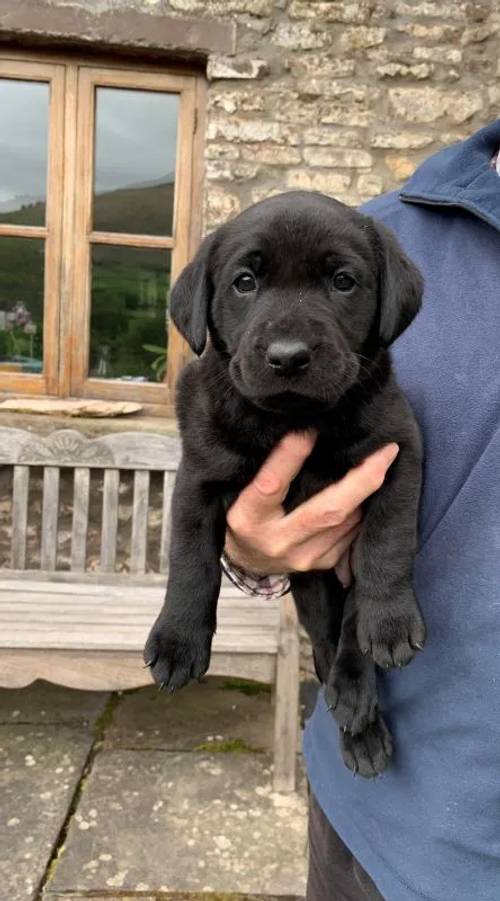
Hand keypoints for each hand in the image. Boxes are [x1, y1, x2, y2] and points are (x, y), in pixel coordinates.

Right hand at [225, 433, 398, 580]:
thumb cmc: (248, 515)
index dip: (290, 457)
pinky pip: (352, 534)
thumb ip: (269, 469)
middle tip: (386, 451)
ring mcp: (303, 558)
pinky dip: (362, 510)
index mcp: (249, 517)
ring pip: (347, 521)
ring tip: (381, 462)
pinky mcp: (322, 564)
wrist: (248, 562)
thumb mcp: (243, 491)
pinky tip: (368, 491)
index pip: (271, 484)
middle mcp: (278, 541)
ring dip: (367, 491)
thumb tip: (306, 431)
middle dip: (362, 480)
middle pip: (328, 511)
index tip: (311, 430)